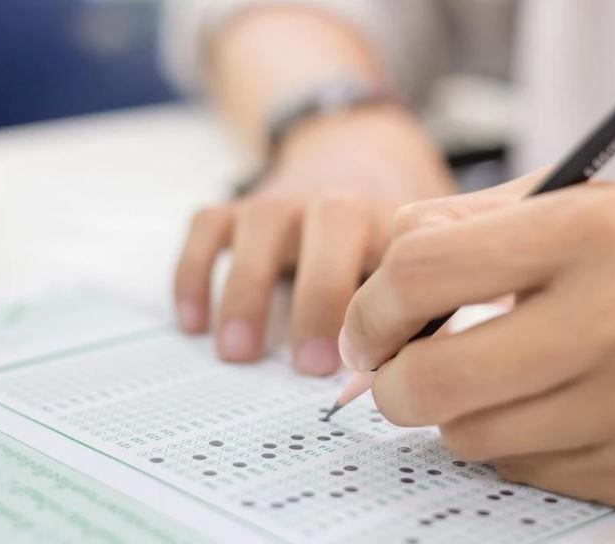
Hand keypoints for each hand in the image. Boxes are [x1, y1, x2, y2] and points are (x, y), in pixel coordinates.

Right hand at [175, 105, 454, 374]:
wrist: (357, 153)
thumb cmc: (389, 231)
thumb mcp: (417, 261)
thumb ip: (420, 311)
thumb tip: (401, 381)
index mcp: (390, 218)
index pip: (393, 258)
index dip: (383, 313)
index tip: (367, 364)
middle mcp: (335, 199)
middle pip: (331, 226)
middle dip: (319, 298)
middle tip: (308, 365)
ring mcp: (282, 199)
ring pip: (260, 225)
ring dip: (246, 290)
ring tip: (237, 352)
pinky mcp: (238, 204)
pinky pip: (207, 227)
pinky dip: (193, 272)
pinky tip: (193, 322)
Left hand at [339, 174, 614, 513]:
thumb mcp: (584, 204)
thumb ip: (474, 219)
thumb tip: (385, 265)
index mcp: (597, 231)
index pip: (422, 269)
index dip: (370, 305)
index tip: (369, 323)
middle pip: (432, 377)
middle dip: (389, 382)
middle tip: (394, 371)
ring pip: (469, 436)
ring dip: (453, 412)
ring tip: (487, 380)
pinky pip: (523, 471)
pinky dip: (511, 443)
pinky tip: (543, 410)